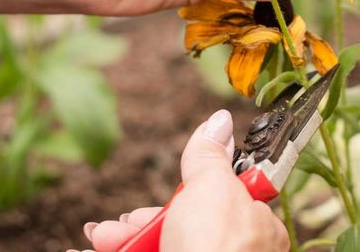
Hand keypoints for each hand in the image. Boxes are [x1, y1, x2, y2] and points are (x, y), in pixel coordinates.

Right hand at [71, 110, 289, 251]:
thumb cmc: (215, 247)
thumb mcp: (212, 186)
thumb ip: (210, 155)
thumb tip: (219, 121)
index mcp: (254, 227)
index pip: (218, 199)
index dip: (186, 194)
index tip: (169, 197)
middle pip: (182, 224)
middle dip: (143, 220)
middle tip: (126, 223)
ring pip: (162, 242)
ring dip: (127, 238)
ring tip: (105, 240)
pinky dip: (127, 250)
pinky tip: (106, 247)